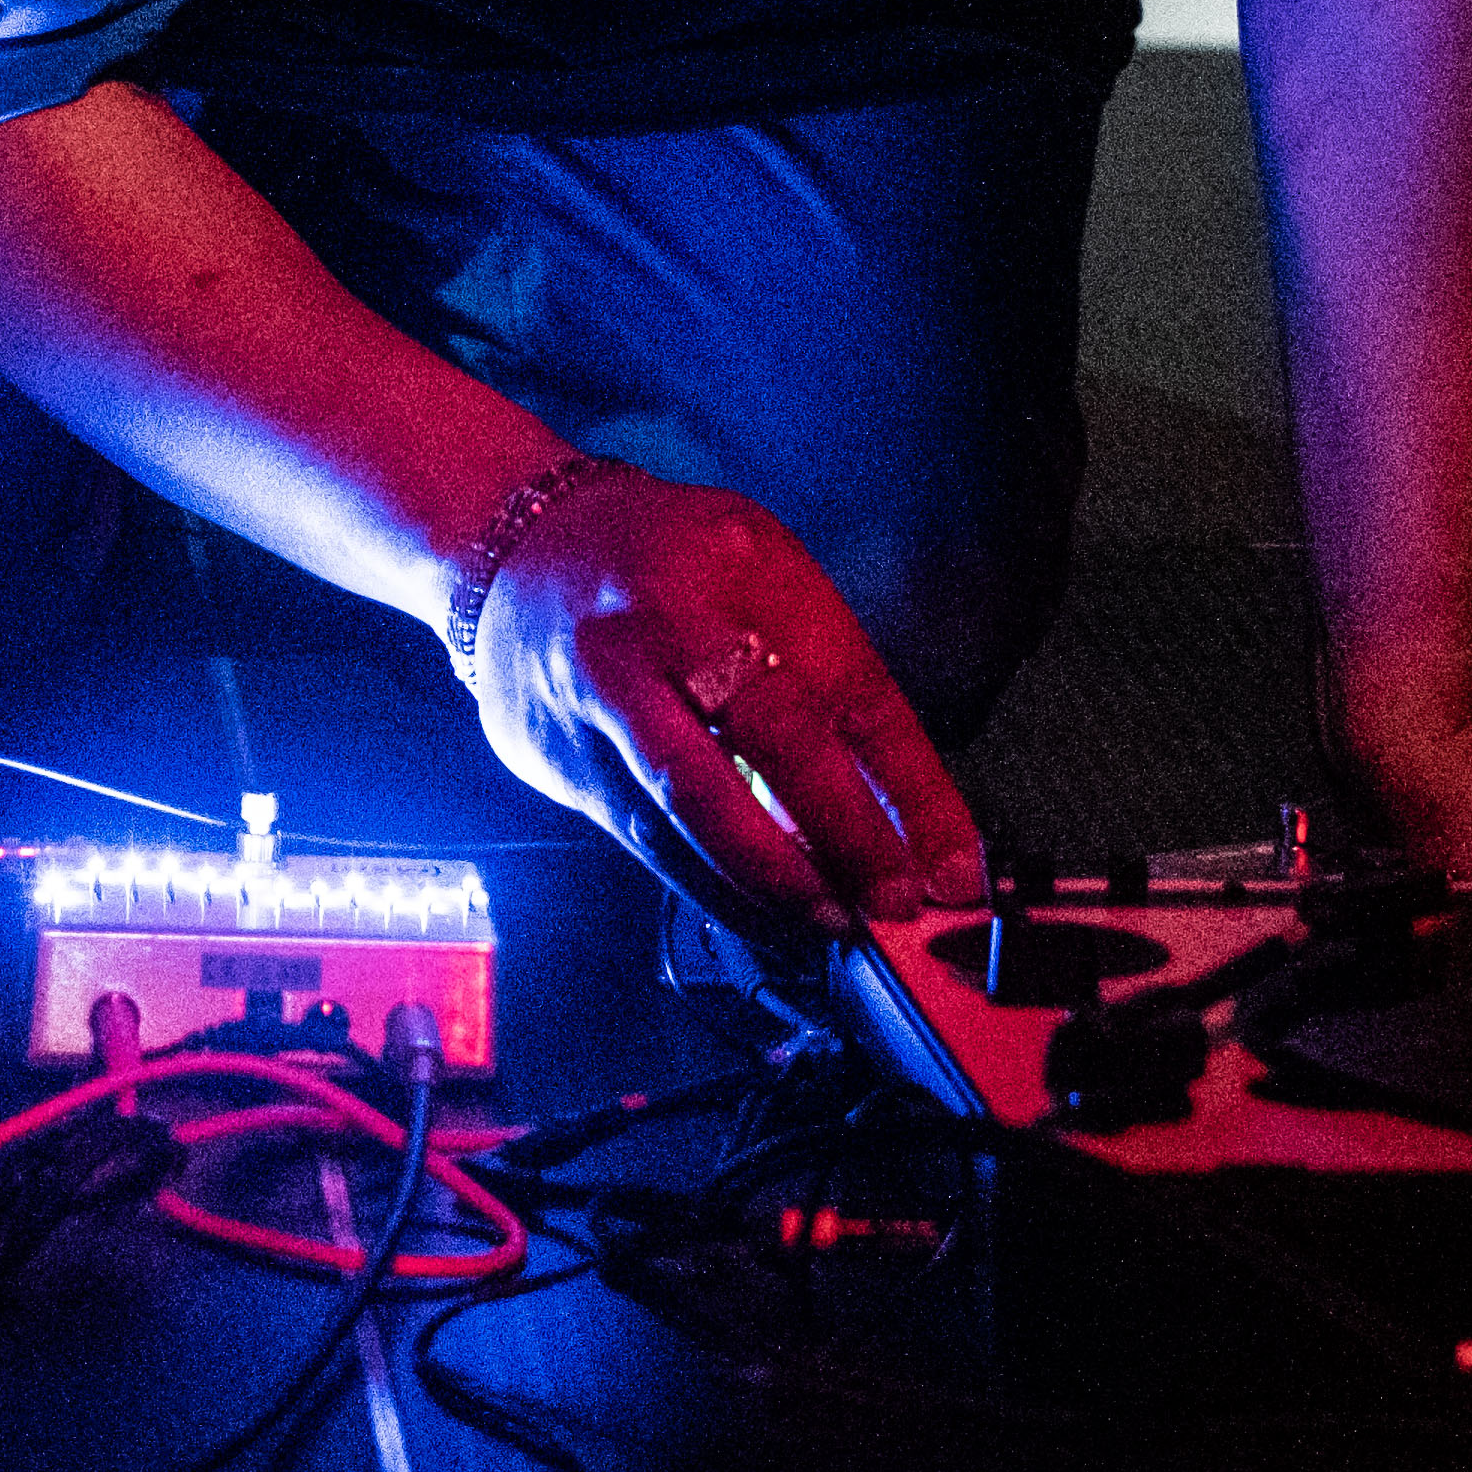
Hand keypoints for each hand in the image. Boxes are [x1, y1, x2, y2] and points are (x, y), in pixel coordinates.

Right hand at [461, 461, 986, 933]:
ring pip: (692, 815)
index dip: (910, 789)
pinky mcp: (561, 758)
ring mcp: (598, 697)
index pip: (845, 690)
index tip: (951, 865)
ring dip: (774, 888)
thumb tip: (902, 806)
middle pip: (766, 745)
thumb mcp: (766, 572)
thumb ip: (829, 671)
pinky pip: (645, 843)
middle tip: (891, 906)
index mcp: (733, 570)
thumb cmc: (670, 561)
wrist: (520, 545)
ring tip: (832, 925)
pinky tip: (762, 918)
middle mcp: (659, 628)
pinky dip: (713, 890)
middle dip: (841, 842)